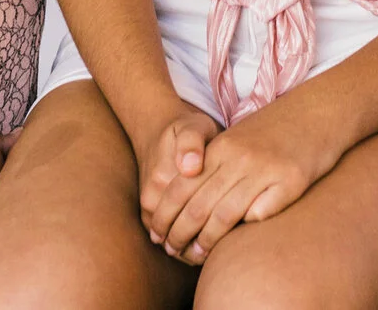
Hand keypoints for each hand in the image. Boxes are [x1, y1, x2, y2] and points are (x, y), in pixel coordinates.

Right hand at [133, 105, 219, 252]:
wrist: (157, 128)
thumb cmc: (186, 129)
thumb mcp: (194, 127)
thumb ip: (192, 142)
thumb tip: (190, 167)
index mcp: (165, 178)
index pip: (192, 216)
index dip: (212, 231)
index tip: (230, 236)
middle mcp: (153, 196)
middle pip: (180, 234)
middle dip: (201, 247)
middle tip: (224, 250)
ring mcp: (148, 206)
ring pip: (170, 241)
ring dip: (189, 250)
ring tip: (212, 251)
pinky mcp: (147, 210)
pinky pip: (163, 237)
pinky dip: (180, 246)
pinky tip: (199, 248)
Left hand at [162, 91, 345, 263]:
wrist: (317, 110)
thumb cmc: (274, 130)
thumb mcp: (237, 139)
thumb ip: (213, 165)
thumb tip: (187, 201)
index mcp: (221, 147)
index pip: (181, 187)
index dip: (165, 215)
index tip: (158, 234)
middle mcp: (239, 158)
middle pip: (197, 205)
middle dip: (179, 234)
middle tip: (172, 251)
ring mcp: (265, 170)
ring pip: (224, 216)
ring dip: (205, 242)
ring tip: (196, 256)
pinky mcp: (290, 181)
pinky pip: (260, 215)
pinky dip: (245, 230)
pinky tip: (236, 242)